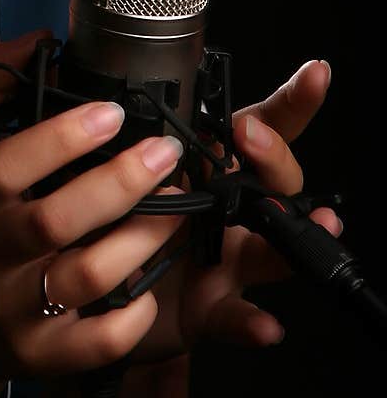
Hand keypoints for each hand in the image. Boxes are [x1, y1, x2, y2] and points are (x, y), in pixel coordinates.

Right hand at [0, 29, 188, 384]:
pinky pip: (98, 342)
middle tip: (168, 153)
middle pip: (54, 220)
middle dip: (120, 183)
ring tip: (179, 208)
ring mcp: (12, 312)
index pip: (7, 165)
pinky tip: (155, 280)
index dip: (62, 137)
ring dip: (142, 239)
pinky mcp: (41, 358)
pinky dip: (134, 313)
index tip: (114, 111)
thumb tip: (39, 38)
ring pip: (86, 277)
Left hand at [126, 57, 340, 362]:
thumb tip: (82, 71)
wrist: (97, 295)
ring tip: (315, 226)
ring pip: (271, 247)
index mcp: (209, 167)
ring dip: (291, 238)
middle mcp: (227, 211)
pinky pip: (234, 316)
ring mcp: (226, 261)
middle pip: (274, 181)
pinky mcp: (209, 308)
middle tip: (253, 138)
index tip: (313, 76)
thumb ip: (118, 127)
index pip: (261, 126)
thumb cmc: (113, 219)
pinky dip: (251, 323)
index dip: (291, 102)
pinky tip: (265, 326)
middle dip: (274, 157)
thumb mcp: (118, 166)